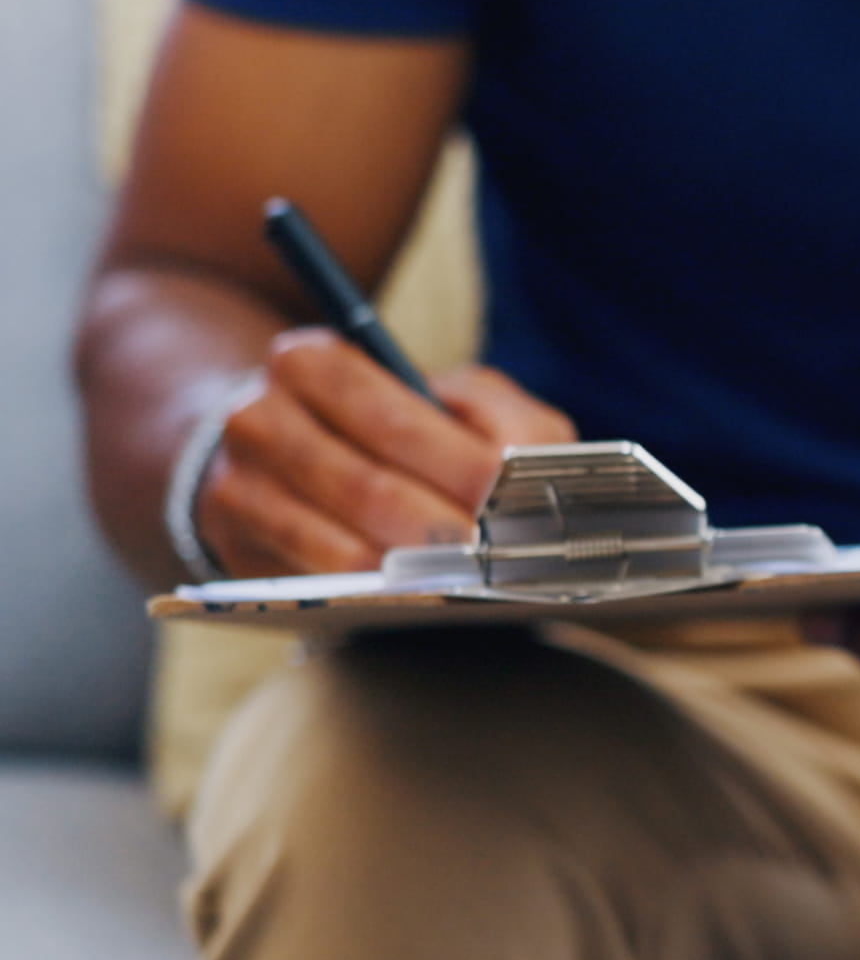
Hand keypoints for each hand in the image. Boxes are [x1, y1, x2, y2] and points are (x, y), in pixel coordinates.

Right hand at [195, 328, 575, 577]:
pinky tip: (417, 596)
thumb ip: (496, 414)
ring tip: (465, 583)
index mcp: (315, 362)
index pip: (398, 419)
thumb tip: (519, 467)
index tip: (507, 502)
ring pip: (344, 544)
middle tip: (494, 559)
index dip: (462, 467)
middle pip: (370, 487)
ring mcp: (240, 484)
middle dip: (442, 530)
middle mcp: (262, 415)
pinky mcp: (239, 546)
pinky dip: (375, 594)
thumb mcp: (447, 398)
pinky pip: (319, 581)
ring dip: (413, 572)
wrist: (281, 454)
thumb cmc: (390, 428)